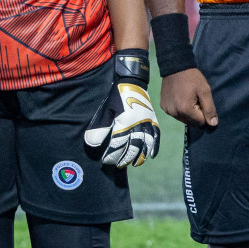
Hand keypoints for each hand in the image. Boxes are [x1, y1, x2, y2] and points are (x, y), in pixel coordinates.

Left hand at [84, 49, 160, 167]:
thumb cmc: (116, 98)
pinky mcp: (153, 120)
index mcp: (125, 123)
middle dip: (125, 158)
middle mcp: (138, 124)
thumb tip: (93, 145)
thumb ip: (99, 128)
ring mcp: (147, 122)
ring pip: (146, 144)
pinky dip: (155, 146)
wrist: (132, 83)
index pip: (118, 145)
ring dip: (141, 156)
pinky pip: (156, 135)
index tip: (106, 160)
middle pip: (133, 147)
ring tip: (134, 163)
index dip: (112, 155)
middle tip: (118, 164)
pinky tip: (151, 155)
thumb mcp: (105, 111)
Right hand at [160, 67, 218, 126]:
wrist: (175, 67)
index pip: (200, 122)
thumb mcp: (205, 91)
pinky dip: (179, 110)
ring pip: (183, 119)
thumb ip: (209, 108)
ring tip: (188, 98)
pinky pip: (175, 114)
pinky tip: (180, 98)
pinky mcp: (163, 107)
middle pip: (191, 122)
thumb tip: (213, 124)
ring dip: (188, 113)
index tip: (202, 101)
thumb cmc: (192, 78)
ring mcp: (167, 110)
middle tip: (195, 99)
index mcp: (185, 109)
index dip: (204, 113)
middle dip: (196, 114)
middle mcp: (174, 113)